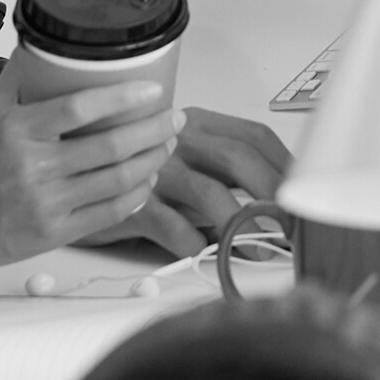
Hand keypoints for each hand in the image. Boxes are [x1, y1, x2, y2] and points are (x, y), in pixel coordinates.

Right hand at [0, 60, 182, 266]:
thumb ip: (17, 77)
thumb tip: (46, 43)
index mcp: (20, 130)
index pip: (81, 108)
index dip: (123, 98)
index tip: (153, 90)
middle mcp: (36, 167)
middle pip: (111, 146)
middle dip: (153, 131)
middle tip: (175, 117)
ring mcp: (48, 203)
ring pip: (117, 181)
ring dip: (152, 161)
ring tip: (167, 145)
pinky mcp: (56, 233)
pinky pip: (108, 214)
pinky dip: (136, 196)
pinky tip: (148, 181)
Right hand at [77, 108, 291, 256]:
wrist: (73, 175)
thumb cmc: (139, 174)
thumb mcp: (186, 167)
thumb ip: (223, 179)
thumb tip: (274, 210)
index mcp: (197, 125)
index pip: (254, 137)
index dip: (286, 166)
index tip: (307, 194)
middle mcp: (177, 140)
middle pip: (237, 159)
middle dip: (272, 194)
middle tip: (293, 225)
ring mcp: (153, 169)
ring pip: (205, 190)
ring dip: (239, 222)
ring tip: (259, 247)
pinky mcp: (130, 202)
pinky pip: (165, 222)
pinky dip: (189, 240)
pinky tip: (201, 253)